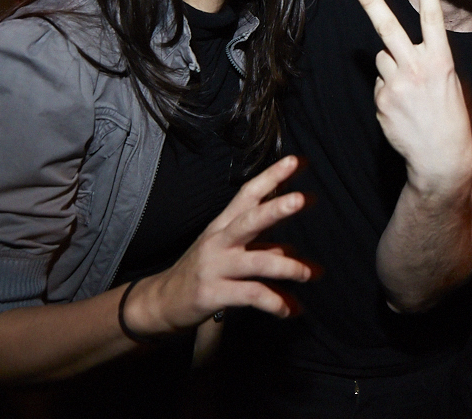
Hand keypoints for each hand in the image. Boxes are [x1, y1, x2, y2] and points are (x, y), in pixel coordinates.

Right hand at [128, 155, 310, 333]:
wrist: (161, 302)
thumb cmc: (202, 270)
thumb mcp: (226, 250)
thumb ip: (259, 246)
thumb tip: (292, 249)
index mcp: (222, 225)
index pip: (248, 194)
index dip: (271, 177)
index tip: (295, 161)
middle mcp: (219, 241)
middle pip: (250, 220)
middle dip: (277, 208)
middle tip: (302, 198)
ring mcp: (216, 267)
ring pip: (258, 261)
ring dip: (289, 267)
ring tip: (310, 273)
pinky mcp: (214, 294)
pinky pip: (252, 295)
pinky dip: (275, 302)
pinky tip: (290, 309)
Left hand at [348, 0, 471, 192]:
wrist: (440, 159)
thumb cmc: (449, 119)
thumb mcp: (449, 84)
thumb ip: (425, 62)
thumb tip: (392, 52)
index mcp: (440, 61)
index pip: (433, 19)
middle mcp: (416, 68)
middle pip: (388, 28)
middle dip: (370, 1)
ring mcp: (395, 85)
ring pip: (382, 59)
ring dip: (392, 68)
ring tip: (411, 94)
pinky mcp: (381, 101)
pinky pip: (379, 84)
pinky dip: (387, 92)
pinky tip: (402, 109)